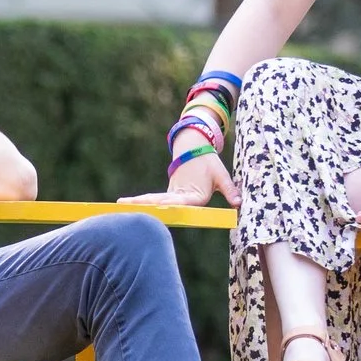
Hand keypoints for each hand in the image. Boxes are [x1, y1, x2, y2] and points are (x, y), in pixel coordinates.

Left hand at [123, 150, 239, 207]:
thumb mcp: (221, 174)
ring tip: (121, 204)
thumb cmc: (211, 162)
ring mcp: (176, 198)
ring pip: (156, 203)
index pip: (181, 203)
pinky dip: (142, 200)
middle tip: (131, 208)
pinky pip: (154, 198)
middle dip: (148, 207)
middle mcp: (184, 201)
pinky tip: (127, 202)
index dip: (170, 205)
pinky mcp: (170, 194)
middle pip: (165, 206)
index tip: (157, 206)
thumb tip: (239, 202)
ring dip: (140, 204)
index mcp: (196, 198)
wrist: (201, 151)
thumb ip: (229, 189)